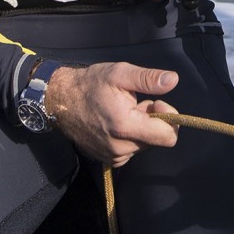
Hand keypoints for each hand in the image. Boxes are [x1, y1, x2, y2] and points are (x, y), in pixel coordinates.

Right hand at [44, 62, 180, 166]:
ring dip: (140, 128)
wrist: (60, 101)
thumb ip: (148, 79)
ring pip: (144, 144)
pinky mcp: (107, 160)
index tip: (156, 102)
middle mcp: (121, 147)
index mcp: (126, 126)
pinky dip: (130, 137)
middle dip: (152, 120)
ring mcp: (113, 156)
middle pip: (156, 139)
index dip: (169, 117)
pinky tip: (116, 123)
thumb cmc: (90, 84)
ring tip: (122, 111)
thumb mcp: (120, 73)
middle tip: (134, 103)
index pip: (168, 136)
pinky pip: (131, 150)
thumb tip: (172, 80)